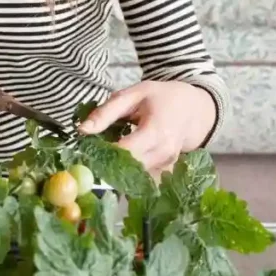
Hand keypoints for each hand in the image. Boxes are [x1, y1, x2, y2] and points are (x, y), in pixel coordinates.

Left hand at [78, 81, 215, 173]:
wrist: (193, 109)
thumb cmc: (161, 98)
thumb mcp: (132, 95)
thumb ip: (106, 113)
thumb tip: (82, 130)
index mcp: (156, 131)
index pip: (125, 151)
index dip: (103, 154)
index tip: (84, 151)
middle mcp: (164, 153)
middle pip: (128, 169)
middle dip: (105, 166)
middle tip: (88, 158)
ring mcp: (166, 166)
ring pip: (133, 178)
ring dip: (114, 171)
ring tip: (101, 159)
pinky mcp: (164, 172)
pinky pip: (141, 180)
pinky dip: (126, 174)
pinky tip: (116, 164)